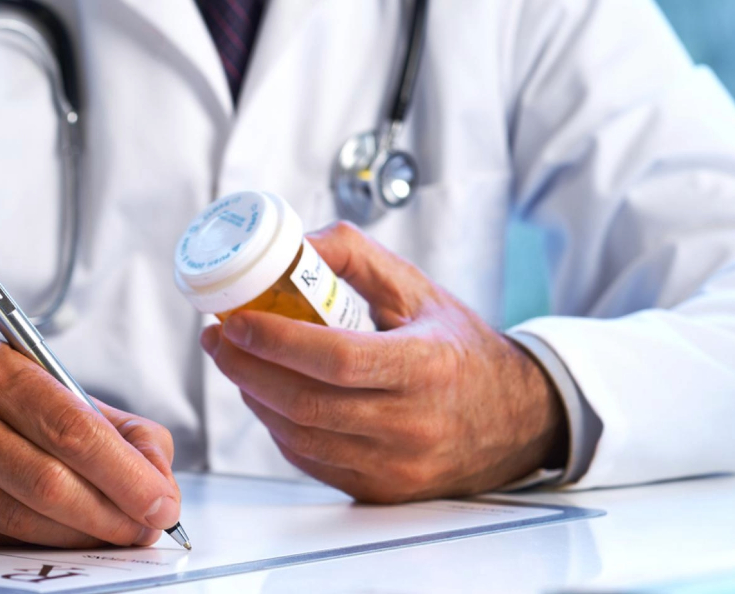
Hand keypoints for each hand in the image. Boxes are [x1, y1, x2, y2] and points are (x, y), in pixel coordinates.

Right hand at [0, 340, 181, 546]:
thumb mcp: (37, 385)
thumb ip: (107, 424)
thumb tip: (157, 473)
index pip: (71, 428)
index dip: (125, 473)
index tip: (162, 500)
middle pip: (49, 483)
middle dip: (113, 514)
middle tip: (146, 527)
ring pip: (22, 523)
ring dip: (81, 538)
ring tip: (114, 535)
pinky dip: (37, 550)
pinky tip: (60, 541)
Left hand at [201, 222, 566, 502]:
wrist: (515, 421)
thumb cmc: (461, 349)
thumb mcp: (420, 290)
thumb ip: (357, 258)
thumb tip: (296, 244)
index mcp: (426, 366)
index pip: (335, 359)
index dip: (275, 341)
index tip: (235, 321)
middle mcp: (411, 423)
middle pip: (305, 403)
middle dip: (245, 368)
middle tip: (219, 338)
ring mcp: (395, 465)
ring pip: (300, 436)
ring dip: (255, 397)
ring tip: (236, 361)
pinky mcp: (380, 490)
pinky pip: (311, 460)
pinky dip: (279, 427)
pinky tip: (268, 396)